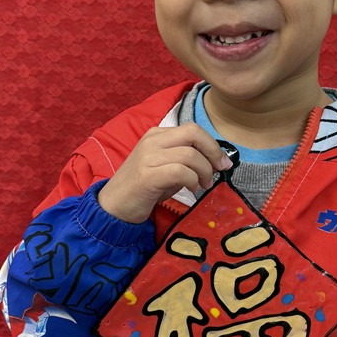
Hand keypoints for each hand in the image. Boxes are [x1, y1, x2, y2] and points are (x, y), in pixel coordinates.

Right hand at [97, 124, 231, 223]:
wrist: (114, 206)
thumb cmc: (144, 188)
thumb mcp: (166, 168)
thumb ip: (187, 160)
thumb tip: (216, 161)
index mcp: (157, 135)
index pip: (192, 129)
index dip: (212, 144)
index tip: (221, 162)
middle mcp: (152, 141)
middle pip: (193, 133)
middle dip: (213, 152)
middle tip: (219, 170)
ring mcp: (148, 157)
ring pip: (189, 154)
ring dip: (204, 171)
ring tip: (202, 185)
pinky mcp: (147, 175)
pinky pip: (180, 171)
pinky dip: (192, 180)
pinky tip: (192, 189)